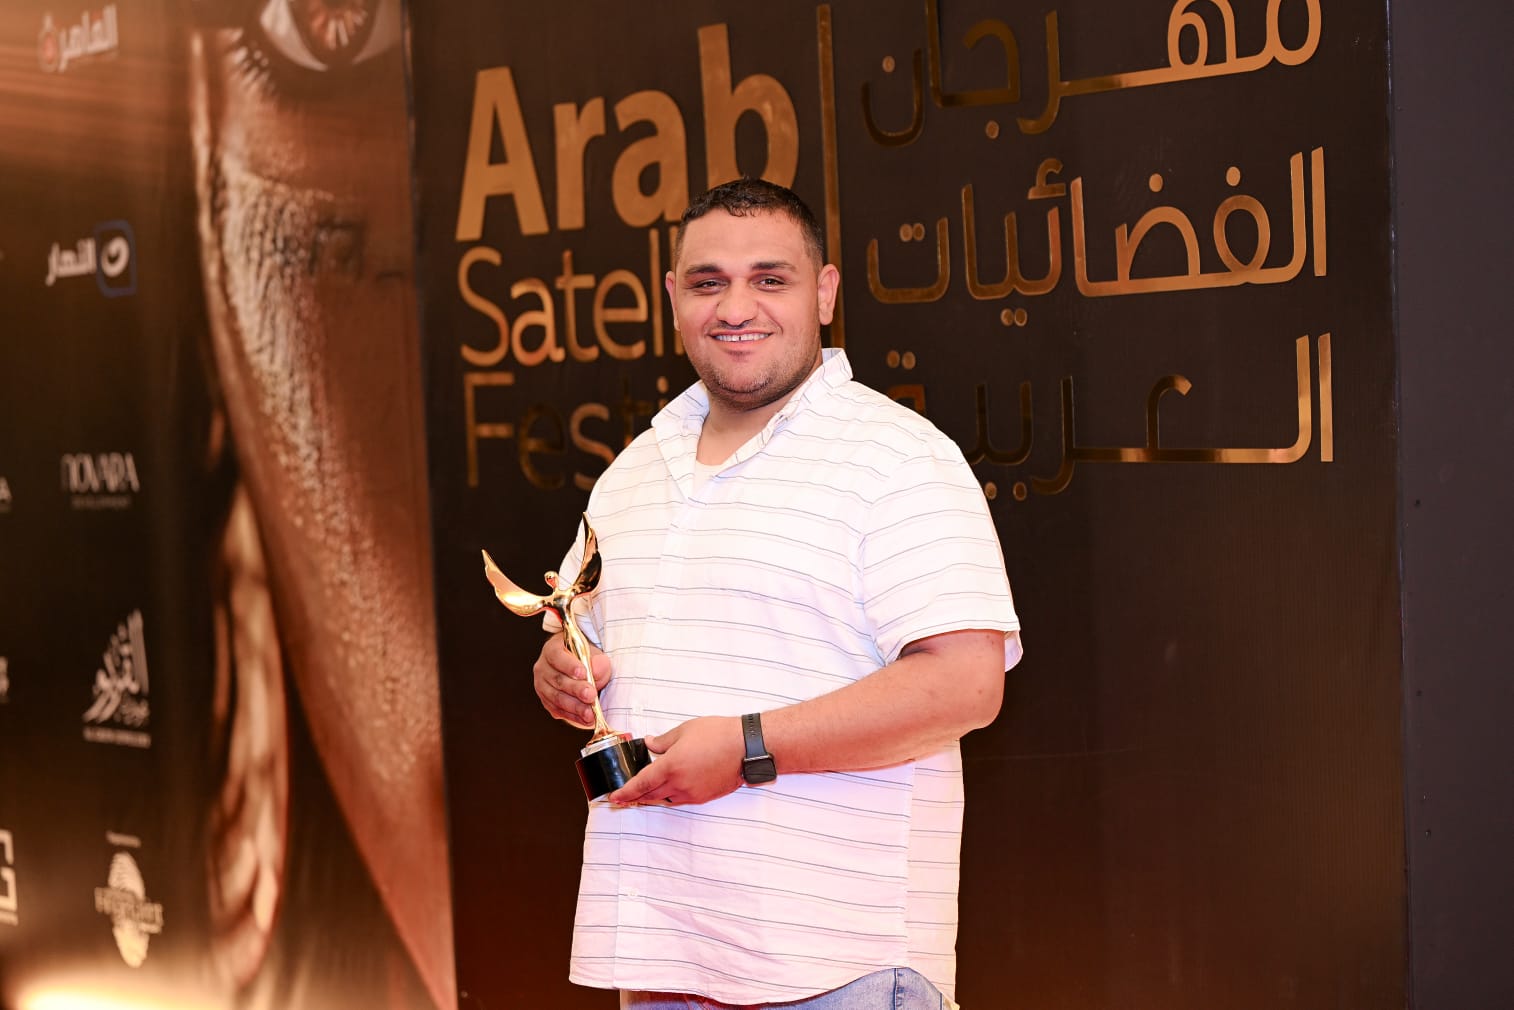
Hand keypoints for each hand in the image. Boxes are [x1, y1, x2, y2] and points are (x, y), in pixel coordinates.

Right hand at [533, 634, 611, 727]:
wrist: (582, 670)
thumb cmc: (587, 660)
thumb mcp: (596, 655)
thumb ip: (598, 662)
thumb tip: (594, 673)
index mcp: (552, 649)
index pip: (557, 656)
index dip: (569, 665)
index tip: (583, 673)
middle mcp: (543, 667)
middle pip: (557, 679)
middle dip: (575, 689)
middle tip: (591, 695)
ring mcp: (542, 686)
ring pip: (557, 698)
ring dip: (575, 707)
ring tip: (590, 713)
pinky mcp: (547, 702)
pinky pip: (558, 711)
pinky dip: (573, 716)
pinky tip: (585, 719)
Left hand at [609, 716, 744, 806]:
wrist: (746, 748)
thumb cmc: (718, 734)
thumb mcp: (685, 730)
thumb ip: (663, 741)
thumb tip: (649, 744)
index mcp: (670, 766)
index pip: (640, 784)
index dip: (625, 792)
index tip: (614, 797)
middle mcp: (679, 784)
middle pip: (650, 795)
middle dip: (635, 797)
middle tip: (623, 797)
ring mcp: (692, 793)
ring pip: (665, 799)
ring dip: (652, 797)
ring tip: (644, 792)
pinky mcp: (704, 797)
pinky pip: (680, 800)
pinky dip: (669, 796)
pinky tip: (668, 789)